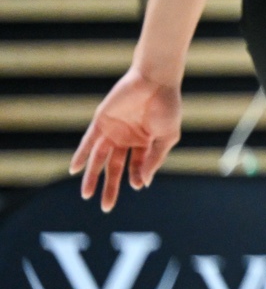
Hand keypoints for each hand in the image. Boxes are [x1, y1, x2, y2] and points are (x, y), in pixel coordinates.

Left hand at [72, 69, 183, 210]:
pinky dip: (80, 156)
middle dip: (110, 187)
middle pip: (115, 168)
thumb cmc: (167, 107)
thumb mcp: (167, 137)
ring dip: (92, 177)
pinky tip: (75, 170)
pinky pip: (88, 142)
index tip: (136, 186)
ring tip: (87, 195)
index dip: (136, 177)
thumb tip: (142, 182)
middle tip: (106, 207)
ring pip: (99, 159)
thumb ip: (154, 159)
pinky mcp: (100, 122)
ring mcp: (112, 132)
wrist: (155, 81)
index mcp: (145, 143)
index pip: (137, 167)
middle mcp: (126, 140)